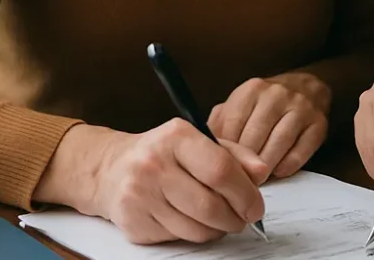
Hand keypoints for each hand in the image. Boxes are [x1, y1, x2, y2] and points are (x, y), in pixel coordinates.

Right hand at [42, 119, 271, 243]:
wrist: (111, 169)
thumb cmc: (164, 153)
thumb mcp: (200, 141)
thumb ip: (235, 154)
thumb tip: (261, 172)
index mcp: (177, 137)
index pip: (220, 170)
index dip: (245, 193)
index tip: (257, 206)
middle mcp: (154, 164)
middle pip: (210, 205)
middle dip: (236, 217)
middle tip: (244, 218)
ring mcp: (140, 195)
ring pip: (196, 228)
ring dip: (218, 229)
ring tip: (222, 219)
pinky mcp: (133, 223)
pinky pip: (178, 237)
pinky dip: (195, 233)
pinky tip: (194, 220)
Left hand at [208, 74, 329, 180]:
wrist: (307, 87)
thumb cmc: (265, 104)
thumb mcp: (240, 104)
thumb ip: (220, 123)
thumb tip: (202, 150)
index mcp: (252, 90)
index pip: (231, 126)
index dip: (224, 153)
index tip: (218, 169)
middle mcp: (277, 95)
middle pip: (254, 138)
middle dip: (243, 164)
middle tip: (236, 182)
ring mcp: (301, 108)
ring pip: (277, 146)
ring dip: (264, 168)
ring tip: (255, 181)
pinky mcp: (319, 124)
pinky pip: (300, 152)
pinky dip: (287, 167)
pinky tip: (278, 170)